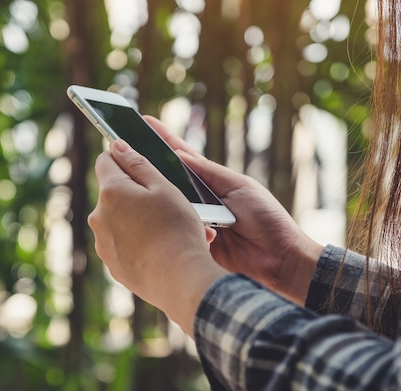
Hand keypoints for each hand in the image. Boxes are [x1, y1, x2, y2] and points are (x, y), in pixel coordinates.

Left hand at [88, 139, 226, 334]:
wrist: (179, 278)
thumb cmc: (176, 228)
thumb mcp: (164, 187)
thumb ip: (138, 164)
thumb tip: (117, 146)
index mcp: (111, 191)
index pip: (106, 160)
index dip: (124, 158)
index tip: (140, 164)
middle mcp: (99, 217)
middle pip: (113, 193)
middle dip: (135, 194)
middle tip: (166, 204)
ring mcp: (103, 244)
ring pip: (119, 221)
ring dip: (137, 220)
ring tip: (168, 230)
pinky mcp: (112, 265)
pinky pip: (123, 245)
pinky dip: (138, 243)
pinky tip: (160, 249)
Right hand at [146, 116, 323, 304]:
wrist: (279, 258)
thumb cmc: (266, 218)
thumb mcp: (239, 187)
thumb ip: (208, 173)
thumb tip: (179, 154)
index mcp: (212, 181)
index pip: (182, 156)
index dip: (162, 139)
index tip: (143, 121)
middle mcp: (200, 200)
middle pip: (167, 179)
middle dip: (147, 165)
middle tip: (120, 148)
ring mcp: (195, 221)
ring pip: (167, 205)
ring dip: (153, 195)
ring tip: (130, 180)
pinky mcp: (194, 242)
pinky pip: (176, 229)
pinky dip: (166, 224)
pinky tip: (148, 217)